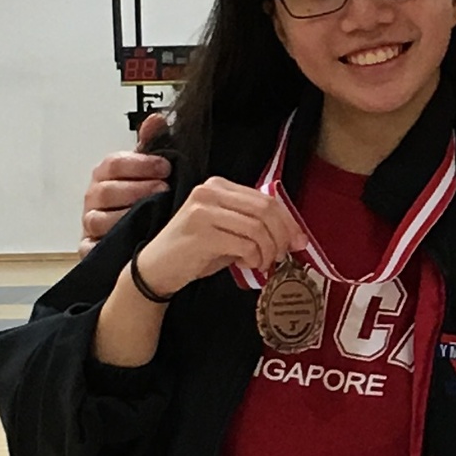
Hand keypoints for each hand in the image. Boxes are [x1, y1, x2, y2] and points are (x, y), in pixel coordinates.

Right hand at [82, 114, 174, 247]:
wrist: (135, 236)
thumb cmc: (139, 200)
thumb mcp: (147, 171)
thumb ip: (151, 144)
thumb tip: (157, 119)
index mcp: (105, 175)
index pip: (114, 163)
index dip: (140, 164)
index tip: (165, 166)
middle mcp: (94, 198)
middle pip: (106, 190)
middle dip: (137, 189)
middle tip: (163, 189)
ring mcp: (90, 223)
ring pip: (99, 219)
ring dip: (126, 215)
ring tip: (152, 213)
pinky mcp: (89, 248)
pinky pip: (91, 247)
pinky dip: (105, 244)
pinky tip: (129, 241)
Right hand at [132, 179, 295, 300]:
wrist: (156, 269)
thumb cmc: (194, 251)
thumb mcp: (227, 231)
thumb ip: (255, 226)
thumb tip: (293, 236)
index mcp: (218, 186)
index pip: (265, 198)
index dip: (288, 220)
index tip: (299, 241)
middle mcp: (210, 192)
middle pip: (265, 210)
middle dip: (282, 236)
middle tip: (284, 256)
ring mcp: (204, 211)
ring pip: (257, 228)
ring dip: (268, 251)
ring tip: (262, 263)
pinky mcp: (201, 233)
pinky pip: (244, 245)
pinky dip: (254, 258)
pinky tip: (247, 265)